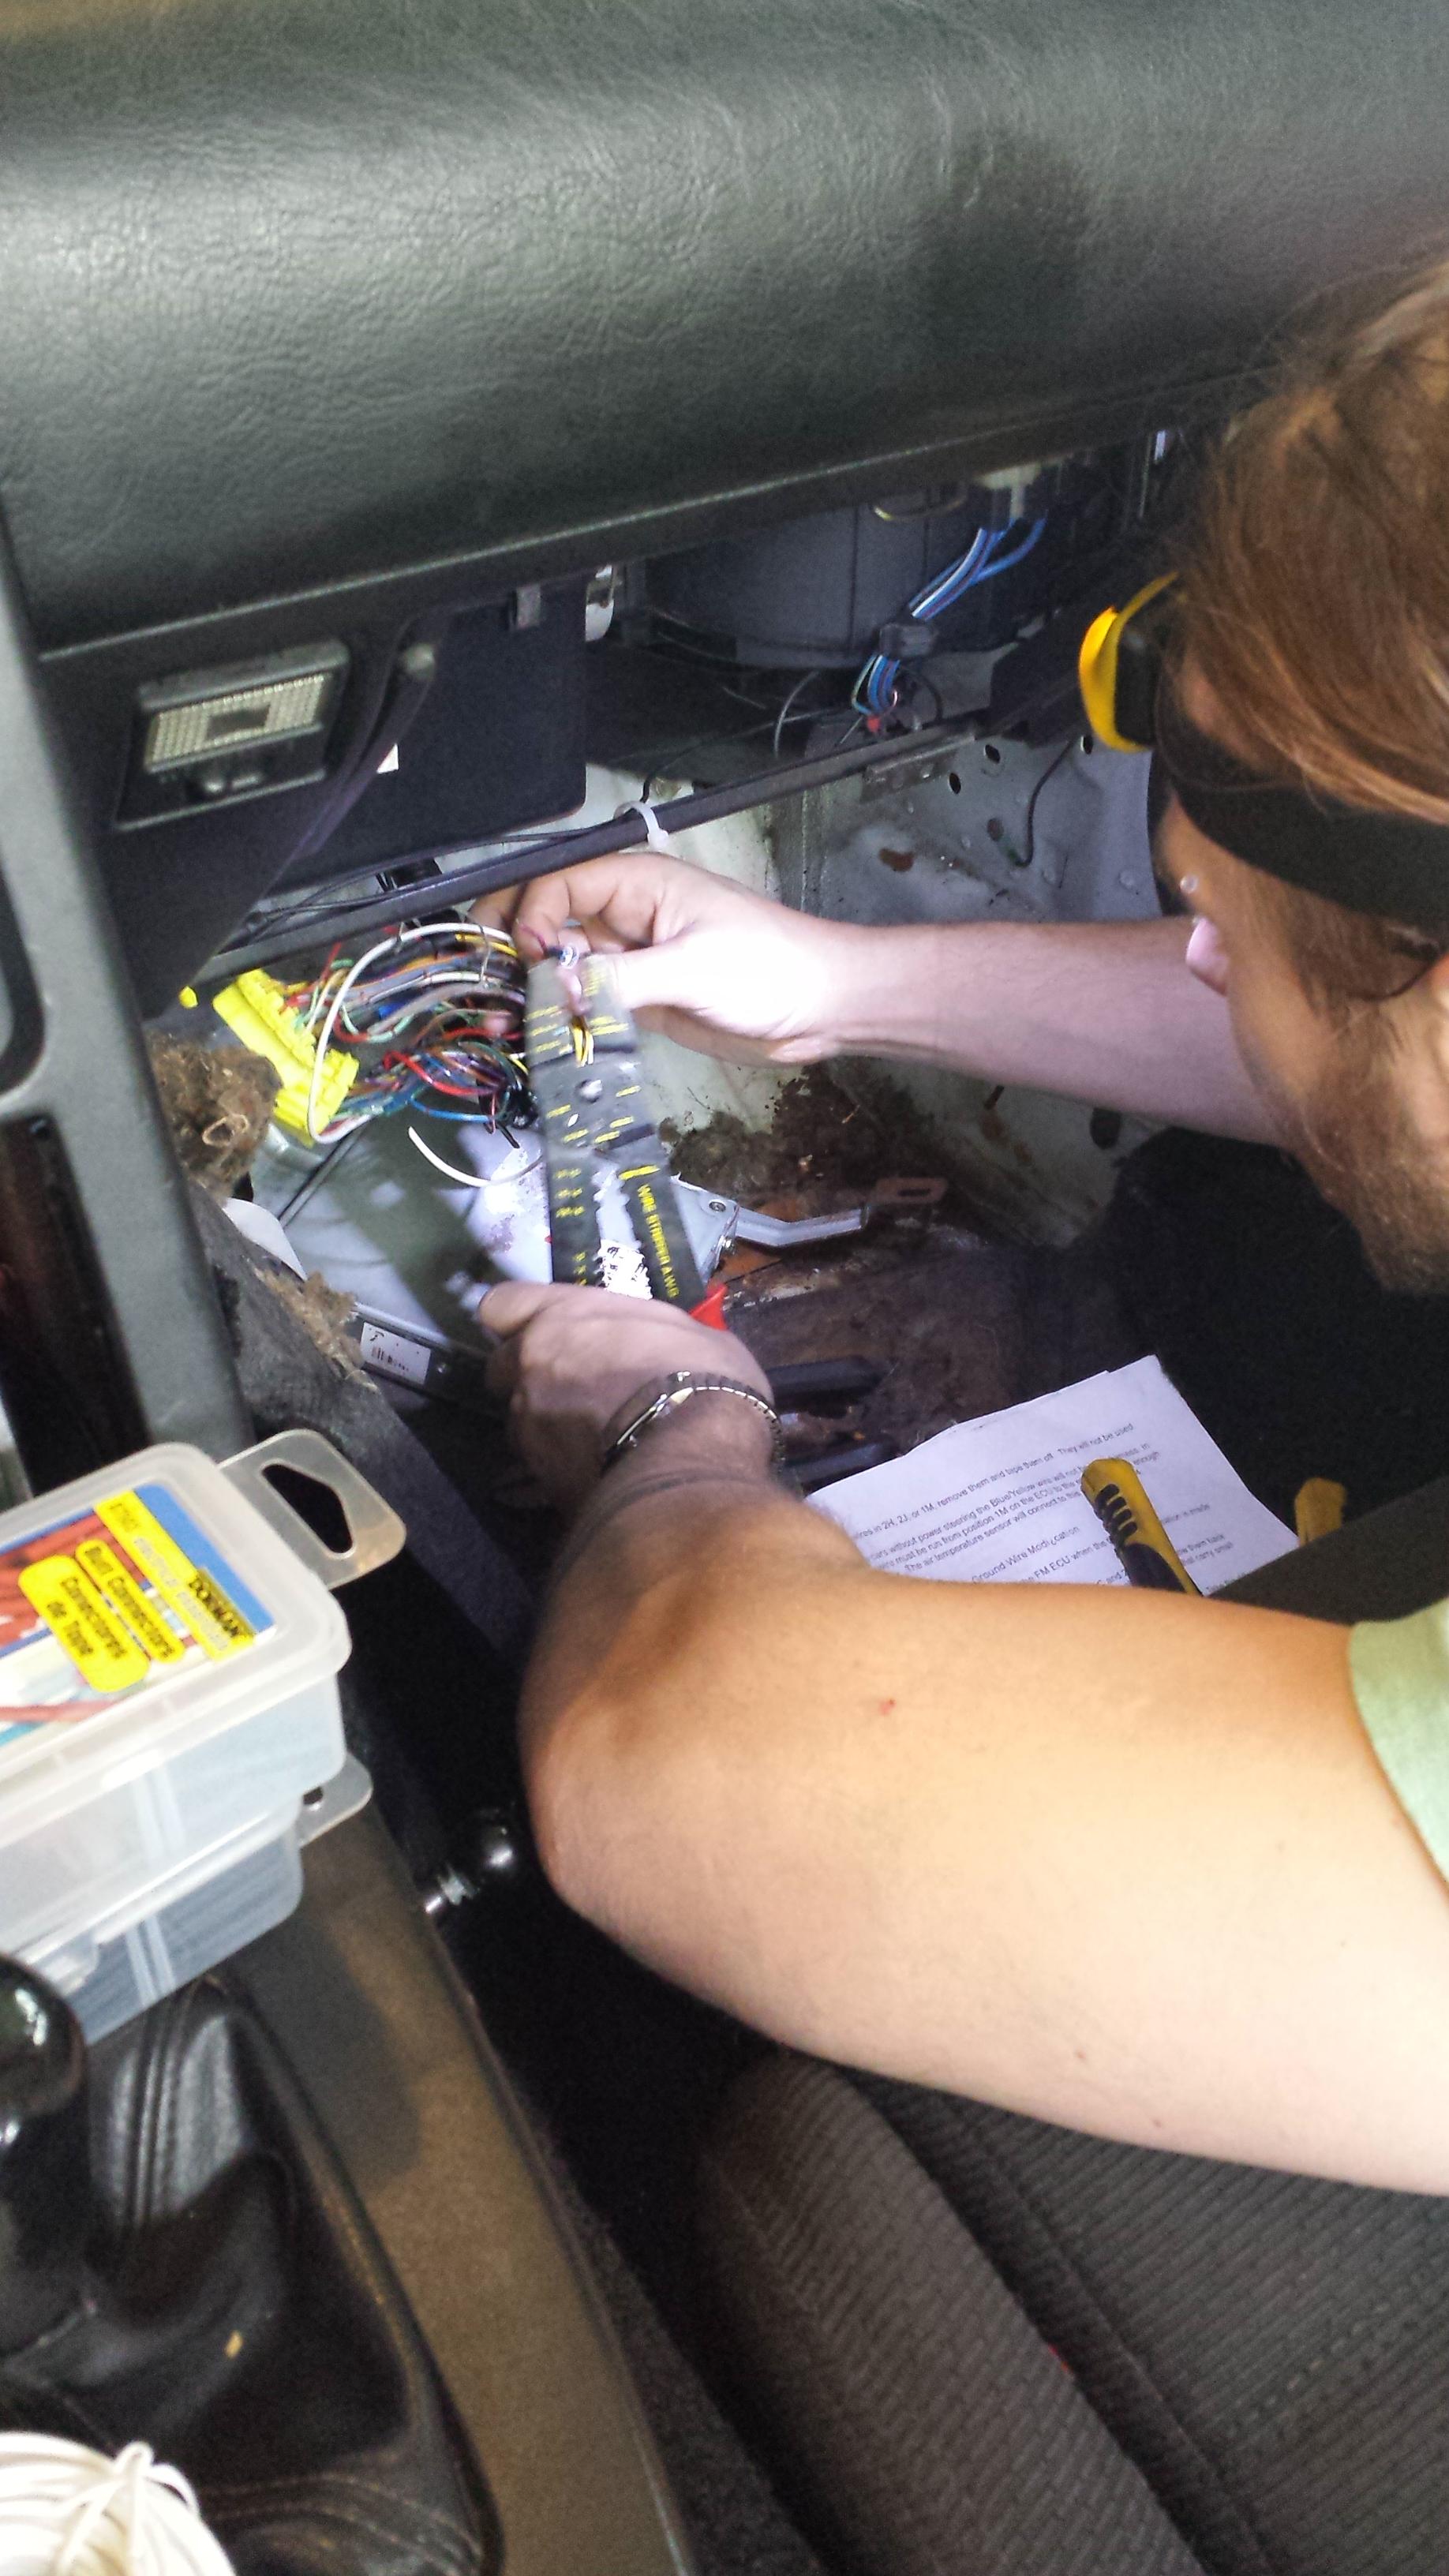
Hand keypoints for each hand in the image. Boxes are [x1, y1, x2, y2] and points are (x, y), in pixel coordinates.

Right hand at [472, 852, 861, 1064]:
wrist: (821, 1007)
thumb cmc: (772, 966)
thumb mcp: (692, 968)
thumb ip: (621, 980)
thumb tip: (560, 988)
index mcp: (638, 883)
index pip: (557, 885)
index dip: (531, 916)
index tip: (527, 957)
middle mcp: (625, 916)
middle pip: (547, 924)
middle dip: (512, 952)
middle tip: (486, 987)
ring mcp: (630, 960)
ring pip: (562, 970)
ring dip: (531, 995)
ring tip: (502, 1026)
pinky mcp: (639, 1000)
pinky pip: (586, 1006)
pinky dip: (561, 1021)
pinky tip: (540, 1041)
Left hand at [481, 1281, 773, 1513]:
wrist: (689, 1462)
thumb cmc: (701, 1381)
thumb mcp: (691, 1334)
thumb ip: (648, 1335)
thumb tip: (661, 1348)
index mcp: (564, 1314)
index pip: (501, 1304)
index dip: (515, 1320)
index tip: (539, 1333)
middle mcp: (531, 1361)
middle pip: (500, 1367)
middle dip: (526, 1378)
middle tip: (570, 1392)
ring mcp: (526, 1420)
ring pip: (519, 1420)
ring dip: (545, 1427)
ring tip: (592, 1441)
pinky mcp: (533, 1473)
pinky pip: (536, 1464)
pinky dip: (560, 1466)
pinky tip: (597, 1472)